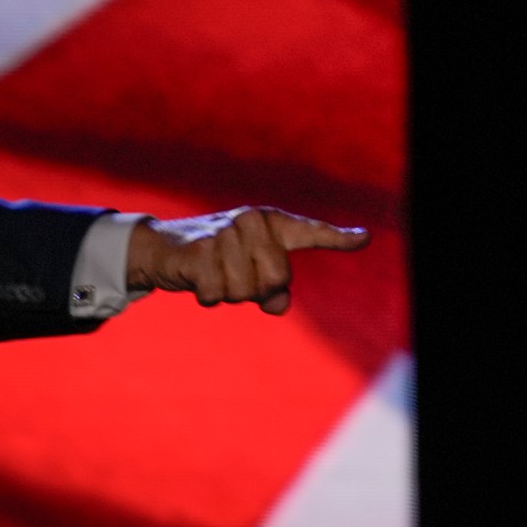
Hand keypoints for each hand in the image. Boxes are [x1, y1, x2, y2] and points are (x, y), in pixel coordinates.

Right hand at [126, 207, 369, 314]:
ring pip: (246, 292)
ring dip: (227, 294)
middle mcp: (252, 222)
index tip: (364, 239)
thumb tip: (279, 305)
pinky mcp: (201, 252)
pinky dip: (207, 296)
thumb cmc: (214, 259)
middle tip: (232, 275)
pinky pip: (218, 295)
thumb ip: (271, 290)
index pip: (310, 233)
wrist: (162, 248)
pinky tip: (196, 278)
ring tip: (212, 274)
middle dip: (255, 290)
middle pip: (276, 280)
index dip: (339, 238)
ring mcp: (226, 234)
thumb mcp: (247, 272)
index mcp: (270, 224)